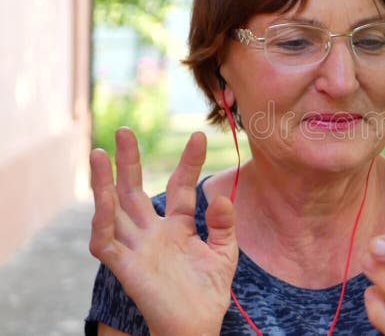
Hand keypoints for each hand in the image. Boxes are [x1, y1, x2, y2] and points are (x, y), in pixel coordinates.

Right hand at [89, 128, 238, 335]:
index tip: (198, 136)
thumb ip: (223, 224)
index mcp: (177, 228)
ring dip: (103, 182)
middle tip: (125, 130)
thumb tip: (221, 197)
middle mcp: (152, 233)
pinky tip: (104, 197)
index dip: (187, 162)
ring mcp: (136, 248)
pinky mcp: (125, 266)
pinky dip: (102, 219)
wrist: (198, 326)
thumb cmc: (208, 292)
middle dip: (129, 161)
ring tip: (98, 153)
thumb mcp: (224, 252)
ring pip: (113, 209)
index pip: (179, 187)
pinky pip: (105, 240)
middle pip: (134, 190)